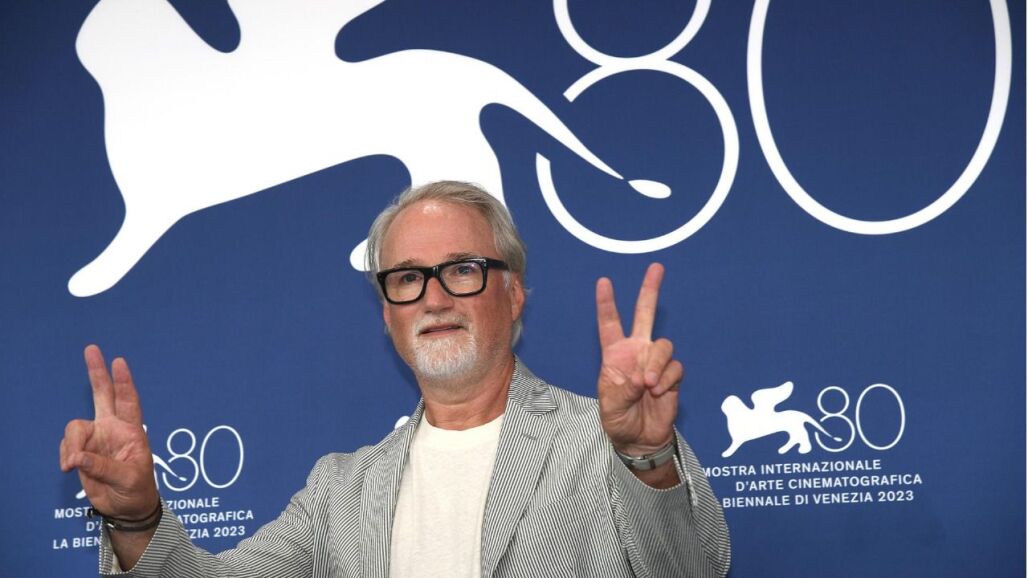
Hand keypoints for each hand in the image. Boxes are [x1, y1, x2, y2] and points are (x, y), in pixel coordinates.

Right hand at [59, 345, 158, 519]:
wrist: (126, 508)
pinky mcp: (81, 451)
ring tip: (73, 465)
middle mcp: (113, 429)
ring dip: (72, 444)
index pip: (129, 401)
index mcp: (131, 431)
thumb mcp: (127, 479)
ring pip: (75, 427)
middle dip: (97, 372)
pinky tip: (70, 468)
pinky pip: (67, 446)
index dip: (124, 382)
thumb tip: (76, 457)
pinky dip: (66, 455)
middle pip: (103, 395)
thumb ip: (102, 466)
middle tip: (92, 349)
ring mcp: (96, 439)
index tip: (119, 362)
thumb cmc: (137, 490)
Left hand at [596, 263, 681, 456]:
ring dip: (656, 363)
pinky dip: (667, 379)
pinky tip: (659, 392)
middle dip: (650, 290)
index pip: (609, 324)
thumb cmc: (618, 419)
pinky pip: (675, 367)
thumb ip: (624, 389)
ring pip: (663, 345)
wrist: (639, 438)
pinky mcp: (672, 375)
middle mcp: (636, 351)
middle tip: (656, 267)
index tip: (603, 282)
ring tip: (648, 384)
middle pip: (645, 314)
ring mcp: (655, 362)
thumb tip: (643, 377)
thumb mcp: (610, 405)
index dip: (606, 303)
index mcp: (614, 354)